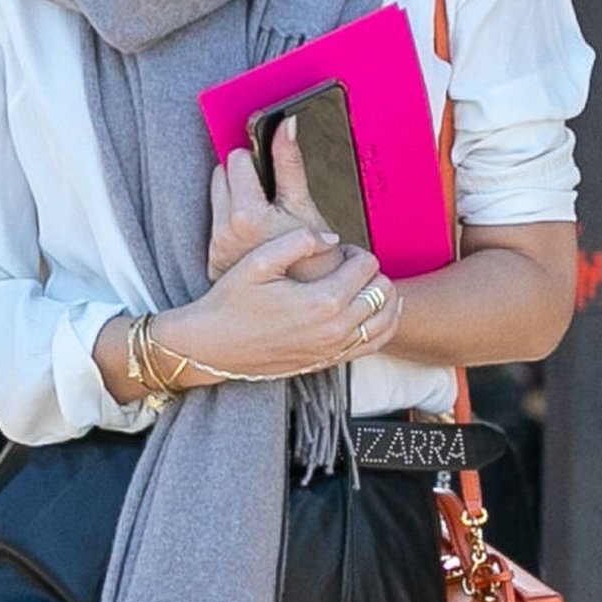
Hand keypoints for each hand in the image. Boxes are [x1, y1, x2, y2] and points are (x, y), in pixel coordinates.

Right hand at [160, 231, 403, 383]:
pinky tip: (366, 310)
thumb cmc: (231, 301)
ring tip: (357, 286)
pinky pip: (376, 343)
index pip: (367, 265)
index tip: (334, 252)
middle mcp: (335, 329)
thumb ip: (300, 241)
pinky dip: (381, 324)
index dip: (354, 251)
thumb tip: (334, 239)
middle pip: (382, 289)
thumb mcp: (259, 260)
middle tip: (343, 268)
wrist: (213, 347)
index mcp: (323, 300)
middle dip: (368, 272)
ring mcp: (335, 349)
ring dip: (380, 297)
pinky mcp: (330, 361)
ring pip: (387, 318)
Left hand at [207, 124, 345, 283]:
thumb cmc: (313, 264)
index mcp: (247, 216)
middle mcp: (225, 232)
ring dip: (236, 195)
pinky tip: (256, 235)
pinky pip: (218, 223)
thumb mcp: (305, 208)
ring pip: (217, 196)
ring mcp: (218, 247)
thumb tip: (285, 122)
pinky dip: (233, 220)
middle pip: (222, 174)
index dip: (257, 160)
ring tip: (264, 214)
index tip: (270, 170)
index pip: (237, 159)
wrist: (304, 313)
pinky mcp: (215, 260)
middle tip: (270, 193)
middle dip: (244, 175)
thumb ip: (290, 162)